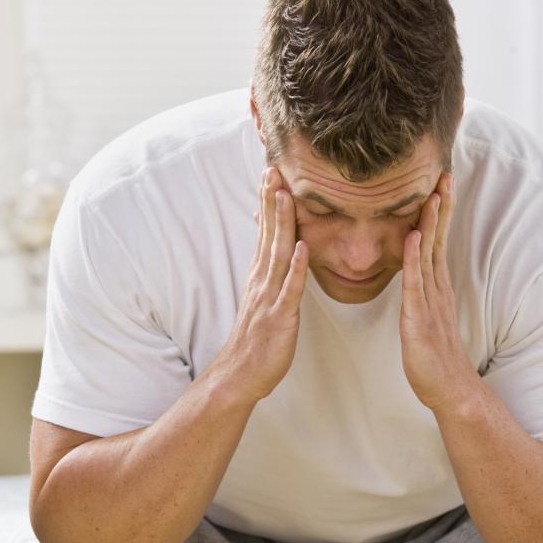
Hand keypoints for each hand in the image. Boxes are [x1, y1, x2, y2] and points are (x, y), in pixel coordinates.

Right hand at [211, 167, 307, 404]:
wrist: (240, 374)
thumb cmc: (257, 340)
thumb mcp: (265, 300)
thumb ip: (272, 276)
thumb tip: (281, 253)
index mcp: (261, 276)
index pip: (266, 231)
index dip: (268, 203)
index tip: (272, 173)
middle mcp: (263, 281)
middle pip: (269, 234)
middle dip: (272, 201)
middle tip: (273, 168)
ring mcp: (270, 297)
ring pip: (277, 254)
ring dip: (282, 224)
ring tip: (286, 195)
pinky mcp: (280, 317)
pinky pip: (290, 289)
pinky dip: (296, 268)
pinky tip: (302, 247)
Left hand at [400, 172, 477, 411]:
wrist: (449, 389)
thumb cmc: (434, 356)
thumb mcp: (425, 316)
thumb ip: (422, 293)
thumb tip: (417, 273)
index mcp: (436, 286)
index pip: (437, 239)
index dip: (439, 211)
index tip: (440, 182)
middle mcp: (437, 288)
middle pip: (439, 238)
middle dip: (442, 205)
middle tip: (445, 173)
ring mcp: (430, 302)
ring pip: (430, 254)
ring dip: (431, 222)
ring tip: (433, 193)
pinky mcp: (420, 318)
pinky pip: (416, 283)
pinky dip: (415, 258)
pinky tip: (414, 237)